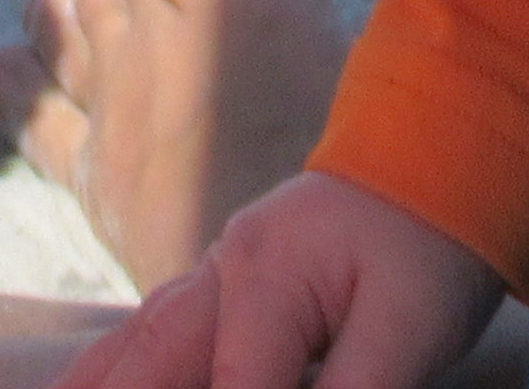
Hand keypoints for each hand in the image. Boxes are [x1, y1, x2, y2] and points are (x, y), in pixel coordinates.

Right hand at [59, 174, 502, 388]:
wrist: (433, 162)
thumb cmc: (428, 246)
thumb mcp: (410, 327)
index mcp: (265, 275)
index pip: (234, 385)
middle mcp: (221, 271)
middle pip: (150, 355)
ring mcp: (213, 276)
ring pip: (138, 342)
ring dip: (97, 386)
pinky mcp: (221, 291)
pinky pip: (155, 333)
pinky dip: (120, 368)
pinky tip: (95, 388)